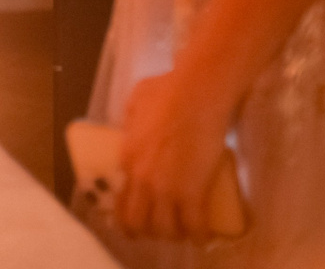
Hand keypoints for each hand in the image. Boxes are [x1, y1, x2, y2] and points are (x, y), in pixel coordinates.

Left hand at [117, 70, 234, 241]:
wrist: (199, 90)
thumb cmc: (169, 88)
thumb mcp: (136, 101)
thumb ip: (131, 118)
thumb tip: (134, 125)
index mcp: (126, 158)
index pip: (119, 202)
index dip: (128, 218)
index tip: (137, 223)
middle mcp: (142, 179)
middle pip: (138, 223)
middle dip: (149, 233)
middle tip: (161, 230)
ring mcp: (167, 188)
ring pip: (165, 230)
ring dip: (175, 234)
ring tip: (185, 231)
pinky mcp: (194, 192)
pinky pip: (195, 227)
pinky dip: (200, 235)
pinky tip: (205, 235)